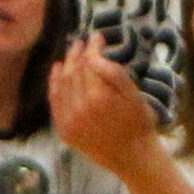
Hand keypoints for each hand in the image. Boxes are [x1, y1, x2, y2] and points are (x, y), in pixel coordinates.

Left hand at [49, 34, 162, 176]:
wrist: (133, 157)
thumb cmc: (139, 123)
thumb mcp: (134, 95)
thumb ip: (114, 73)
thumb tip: (95, 54)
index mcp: (98, 97)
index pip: (89, 63)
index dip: (92, 47)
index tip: (96, 36)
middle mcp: (79, 108)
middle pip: (73, 72)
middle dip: (77, 54)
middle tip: (83, 42)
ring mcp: (69, 121)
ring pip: (62, 84)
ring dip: (66, 65)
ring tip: (73, 53)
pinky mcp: (64, 130)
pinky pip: (55, 102)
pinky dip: (54, 84)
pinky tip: (57, 71)